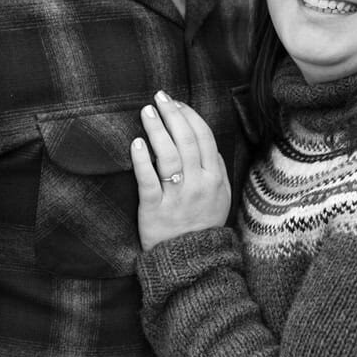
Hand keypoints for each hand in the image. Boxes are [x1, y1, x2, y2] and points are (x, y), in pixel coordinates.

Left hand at [131, 91, 230, 250]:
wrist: (191, 259)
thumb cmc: (203, 224)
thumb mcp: (221, 196)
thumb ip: (216, 169)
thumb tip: (206, 143)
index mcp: (215, 177)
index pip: (203, 137)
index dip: (189, 115)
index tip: (176, 102)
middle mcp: (198, 183)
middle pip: (185, 140)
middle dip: (172, 114)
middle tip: (159, 97)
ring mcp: (177, 195)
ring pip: (167, 155)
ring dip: (156, 129)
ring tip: (146, 112)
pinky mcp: (155, 208)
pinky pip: (148, 179)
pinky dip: (141, 159)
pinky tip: (135, 143)